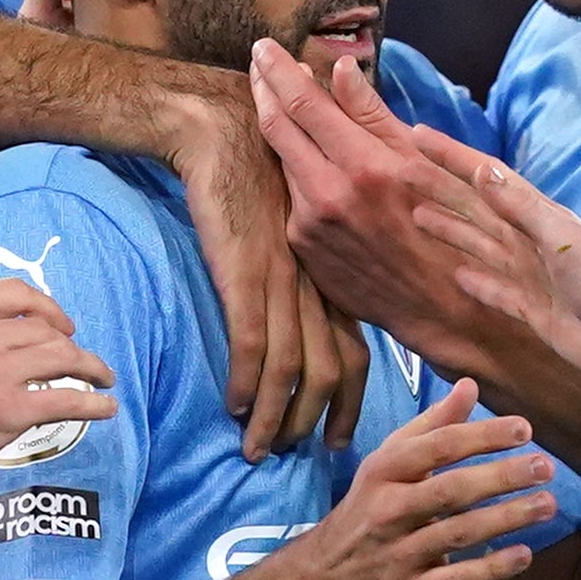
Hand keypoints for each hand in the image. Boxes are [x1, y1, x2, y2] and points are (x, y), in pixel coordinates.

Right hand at [0, 282, 119, 497]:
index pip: (13, 293)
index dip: (46, 305)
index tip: (59, 322)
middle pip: (44, 328)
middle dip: (71, 344)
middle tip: (82, 360)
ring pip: (62, 357)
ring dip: (91, 367)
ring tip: (104, 379)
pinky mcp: (7, 412)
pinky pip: (65, 401)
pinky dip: (93, 403)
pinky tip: (106, 410)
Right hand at [164, 78, 365, 459]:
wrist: (222, 126)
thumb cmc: (259, 166)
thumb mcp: (301, 219)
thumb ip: (312, 265)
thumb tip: (309, 310)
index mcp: (334, 268)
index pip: (357, 347)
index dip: (352, 399)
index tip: (339, 434)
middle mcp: (317, 280)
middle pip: (334, 369)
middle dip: (320, 421)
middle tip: (304, 453)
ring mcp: (284, 279)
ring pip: (293, 369)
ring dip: (276, 418)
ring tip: (259, 448)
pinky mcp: (247, 273)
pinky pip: (253, 346)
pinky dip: (247, 386)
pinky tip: (235, 408)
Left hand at [252, 42, 497, 364]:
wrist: (443, 308)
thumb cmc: (450, 229)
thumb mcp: (424, 165)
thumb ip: (374, 116)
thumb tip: (340, 70)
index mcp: (364, 167)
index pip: (303, 104)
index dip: (278, 70)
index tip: (263, 47)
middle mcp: (328, 195)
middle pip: (276, 128)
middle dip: (263, 89)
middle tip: (257, 62)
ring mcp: (310, 225)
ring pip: (285, 163)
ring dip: (282, 132)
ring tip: (283, 104)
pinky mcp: (303, 249)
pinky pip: (294, 199)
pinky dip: (299, 173)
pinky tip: (308, 162)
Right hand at [267, 378, 558, 579]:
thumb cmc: (368, 509)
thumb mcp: (387, 463)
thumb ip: (431, 426)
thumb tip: (470, 385)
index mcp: (384, 472)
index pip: (437, 448)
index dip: (482, 436)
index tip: (525, 429)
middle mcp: (390, 510)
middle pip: (451, 490)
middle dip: (502, 476)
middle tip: (546, 466)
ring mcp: (401, 554)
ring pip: (459, 533)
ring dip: (507, 518)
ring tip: (548, 505)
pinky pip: (458, 579)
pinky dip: (492, 568)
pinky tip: (524, 554)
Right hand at [400, 126, 580, 390]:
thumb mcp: (562, 241)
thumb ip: (521, 207)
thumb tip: (481, 169)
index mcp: (539, 216)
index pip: (485, 177)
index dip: (451, 156)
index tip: (415, 135)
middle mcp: (532, 241)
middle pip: (476, 208)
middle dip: (440, 189)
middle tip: (397, 173)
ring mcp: (533, 276)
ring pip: (481, 245)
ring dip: (450, 229)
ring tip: (415, 216)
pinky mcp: (534, 310)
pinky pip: (495, 289)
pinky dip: (474, 279)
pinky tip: (455, 274)